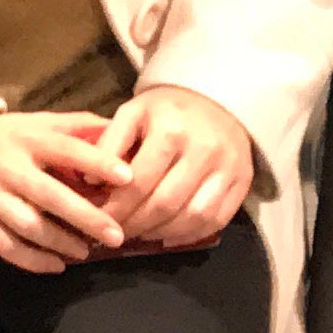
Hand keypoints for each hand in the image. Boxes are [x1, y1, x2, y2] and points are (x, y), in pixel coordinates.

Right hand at [0, 110, 131, 272]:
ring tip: (86, 251)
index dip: (97, 162)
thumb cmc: (3, 137)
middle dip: (87, 218)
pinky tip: (57, 265)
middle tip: (116, 236)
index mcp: (28, 140)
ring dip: (62, 243)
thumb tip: (116, 129)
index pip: (67, 150)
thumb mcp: (35, 122)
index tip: (127, 177)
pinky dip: (34, 261)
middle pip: (52, 197)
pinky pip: (8, 248)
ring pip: (31, 227)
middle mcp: (10, 169)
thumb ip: (75, 125)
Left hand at [96, 84, 255, 251]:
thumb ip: (109, 143)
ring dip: (161, 233)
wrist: (215, 97)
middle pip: (165, 203)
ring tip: (139, 233)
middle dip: (136, 224)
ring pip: (193, 217)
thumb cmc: (166, 109)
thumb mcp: (132, 112)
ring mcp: (228, 168)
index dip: (117, 207)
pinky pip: (216, 220)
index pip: (139, 182)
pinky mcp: (243, 182)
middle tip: (116, 232)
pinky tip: (167, 234)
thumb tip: (90, 182)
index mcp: (171, 130)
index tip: (99, 219)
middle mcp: (203, 150)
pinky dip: (189, 234)